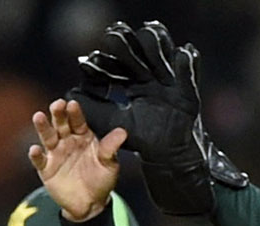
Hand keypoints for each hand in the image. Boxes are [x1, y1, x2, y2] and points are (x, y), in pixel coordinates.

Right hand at [29, 99, 125, 221]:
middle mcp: (67, 141)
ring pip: (47, 137)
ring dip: (43, 127)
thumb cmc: (101, 180)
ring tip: (39, 117)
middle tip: (57, 105)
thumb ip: (111, 147)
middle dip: (58, 114)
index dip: (75, 113)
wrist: (91, 204)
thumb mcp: (109, 164)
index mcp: (83, 137)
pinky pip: (39, 160)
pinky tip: (36, 149)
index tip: (72, 104)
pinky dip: (36, 155)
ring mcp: (55, 154)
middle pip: (61, 125)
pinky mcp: (46, 168)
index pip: (78, 122)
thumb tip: (122, 132)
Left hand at [69, 20, 245, 214]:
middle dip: (131, 45)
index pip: (120, 63)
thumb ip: (94, 110)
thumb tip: (70, 94)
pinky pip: (190, 74)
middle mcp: (152, 78)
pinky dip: (189, 63)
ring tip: (153, 34)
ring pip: (165, 57)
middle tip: (118, 36)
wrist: (170, 156)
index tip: (99, 51)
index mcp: (133, 83)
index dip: (111, 57)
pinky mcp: (188, 92)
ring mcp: (171, 83)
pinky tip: (184, 52)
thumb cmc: (142, 140)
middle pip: (141, 53)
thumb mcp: (114, 124)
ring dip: (158, 46)